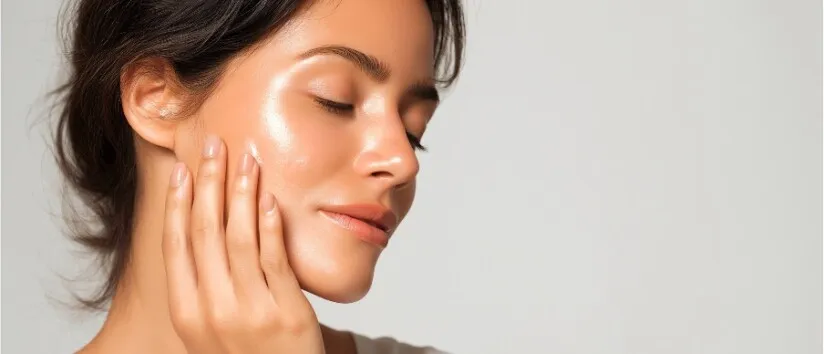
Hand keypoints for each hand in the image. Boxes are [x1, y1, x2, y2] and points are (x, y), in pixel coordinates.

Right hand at [162, 135, 324, 353]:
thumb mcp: (209, 330)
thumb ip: (204, 288)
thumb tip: (203, 232)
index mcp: (187, 312)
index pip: (176, 245)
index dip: (177, 203)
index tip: (181, 169)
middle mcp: (212, 310)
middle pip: (205, 232)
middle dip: (209, 182)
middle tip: (214, 145)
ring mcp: (249, 311)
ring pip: (239, 238)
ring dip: (242, 193)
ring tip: (247, 159)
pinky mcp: (285, 312)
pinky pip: (274, 259)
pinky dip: (270, 225)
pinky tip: (269, 198)